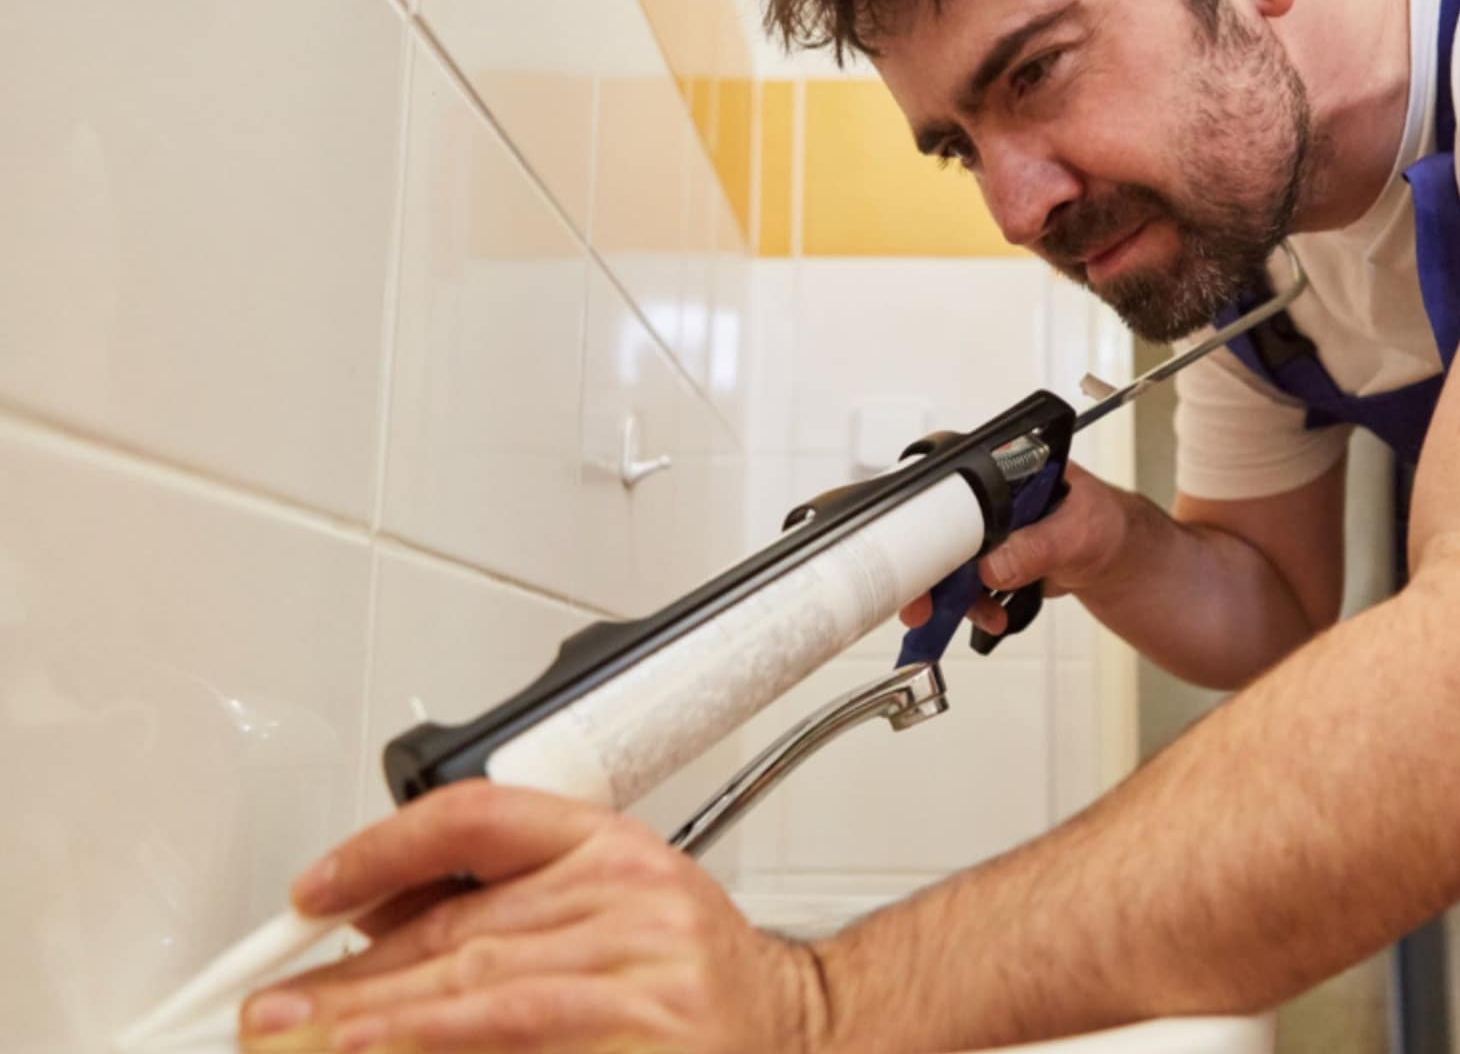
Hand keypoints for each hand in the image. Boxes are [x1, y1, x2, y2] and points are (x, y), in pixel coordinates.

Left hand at [239, 781, 823, 1052]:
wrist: (798, 1029)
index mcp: (615, 850)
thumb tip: (371, 919)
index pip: (480, 820)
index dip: (383, 851)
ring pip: (491, 1002)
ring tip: (314, 1045)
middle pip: (464, 931)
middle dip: (354, 978)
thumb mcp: (611, 907)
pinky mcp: (650, 1046)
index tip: (314, 894)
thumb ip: (504, 906)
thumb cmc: (692, 978)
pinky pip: (530, 1050)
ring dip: (390, 1027)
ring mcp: (647, 984)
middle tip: (270, 1011)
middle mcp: (635, 904)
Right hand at [900, 462, 1131, 634]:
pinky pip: (966, 584)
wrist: (1116, 557)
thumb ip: (1039, 547)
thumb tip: (994, 565)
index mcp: (1004, 468)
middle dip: (927, 571)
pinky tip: (993, 615)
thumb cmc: (1105, 525)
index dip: (926, 519)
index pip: (949, 486)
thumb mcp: (1078, 532)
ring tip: (983, 614)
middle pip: (936, 529)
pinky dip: (973, 605)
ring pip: (947, 563)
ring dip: (953, 596)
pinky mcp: (989, 559)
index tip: (918, 555)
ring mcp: (985, 530)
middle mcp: (987, 497)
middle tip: (920, 606)